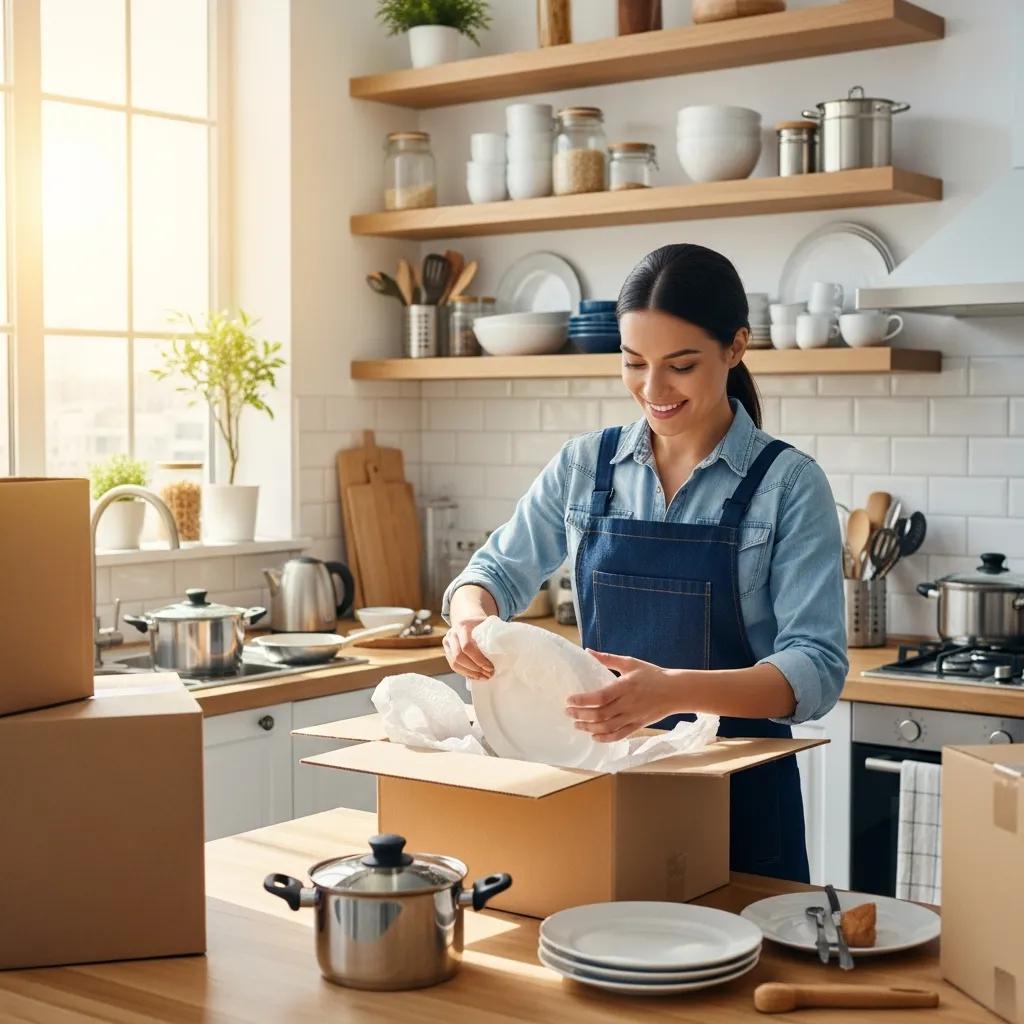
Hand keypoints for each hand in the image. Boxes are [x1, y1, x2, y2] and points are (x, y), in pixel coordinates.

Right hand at [443, 616, 494, 680]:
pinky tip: (476, 676)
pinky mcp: (446, 651)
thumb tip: (507, 646)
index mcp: (462, 626)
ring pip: (455, 663)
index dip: (479, 660)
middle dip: (475, 668)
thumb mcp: (488, 623)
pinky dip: (465, 673)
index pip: (467, 647)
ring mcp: (447, 643)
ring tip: (484, 677)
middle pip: (459, 657)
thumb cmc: (481, 624)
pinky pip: (453, 666)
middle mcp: (452, 634)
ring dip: (470, 673)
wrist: (468, 620)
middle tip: (488, 674)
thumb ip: (494, 632)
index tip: (490, 667)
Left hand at [565, 650, 686, 742]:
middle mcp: (628, 704)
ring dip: (589, 728)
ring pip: (607, 727)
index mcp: (625, 686)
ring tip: (577, 724)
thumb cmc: (652, 674)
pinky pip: (619, 735)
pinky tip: (594, 736)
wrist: (676, 691)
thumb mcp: (630, 663)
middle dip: (581, 715)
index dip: (583, 700)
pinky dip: (605, 738)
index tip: (569, 700)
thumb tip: (587, 651)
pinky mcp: (637, 725)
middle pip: (600, 714)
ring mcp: (633, 716)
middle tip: (568, 712)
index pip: (600, 697)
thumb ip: (608, 659)